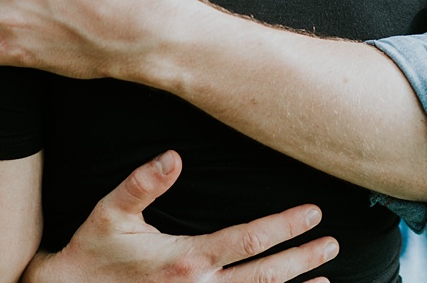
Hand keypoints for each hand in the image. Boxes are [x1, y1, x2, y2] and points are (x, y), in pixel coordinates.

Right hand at [26, 154, 339, 282]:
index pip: (249, 241)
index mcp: (187, 260)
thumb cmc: (91, 251)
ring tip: (325, 281)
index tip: (314, 212)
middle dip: (303, 259)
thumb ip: (143, 182)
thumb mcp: (112, 211)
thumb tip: (174, 155)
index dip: (285, 226)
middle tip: (334, 244)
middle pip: (264, 275)